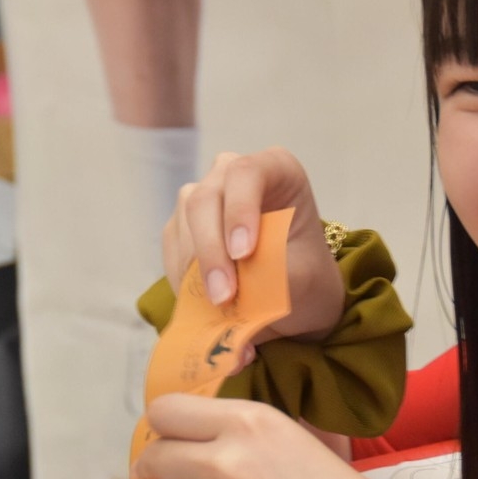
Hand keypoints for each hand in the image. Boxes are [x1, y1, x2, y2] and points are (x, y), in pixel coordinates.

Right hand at [166, 149, 343, 342]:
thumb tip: (239, 296)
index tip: (244, 253)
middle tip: (223, 297)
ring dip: (196, 270)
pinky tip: (205, 304)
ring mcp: (202, 198)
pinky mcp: (180, 228)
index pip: (247, 174)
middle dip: (211, 252)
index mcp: (275, 169)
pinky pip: (172, 250)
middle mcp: (232, 175)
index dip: (239, 209)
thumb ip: (274, 278)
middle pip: (205, 200)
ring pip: (183, 224)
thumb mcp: (304, 279)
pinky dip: (184, 280)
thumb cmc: (305, 277)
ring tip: (218, 308)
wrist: (293, 298)